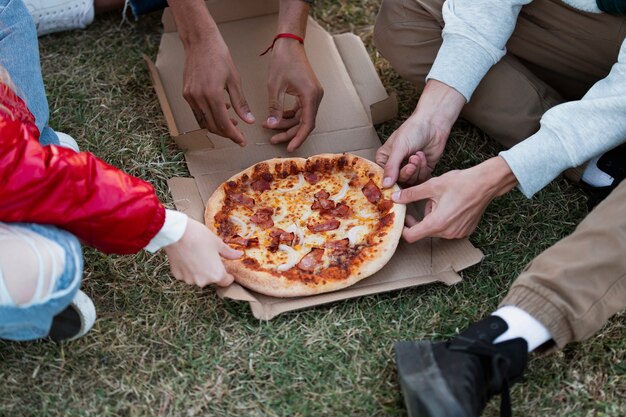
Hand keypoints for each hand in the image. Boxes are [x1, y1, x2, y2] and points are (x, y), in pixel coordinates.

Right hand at [164, 218, 242, 286]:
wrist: (177, 233)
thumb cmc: (200, 237)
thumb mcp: (217, 243)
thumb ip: (229, 253)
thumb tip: (239, 255)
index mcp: (216, 274)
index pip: (225, 281)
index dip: (228, 276)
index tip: (227, 271)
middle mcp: (203, 281)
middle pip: (210, 279)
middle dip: (211, 270)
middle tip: (209, 257)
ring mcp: (189, 279)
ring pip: (197, 277)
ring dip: (199, 270)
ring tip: (197, 255)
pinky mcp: (177, 275)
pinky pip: (186, 274)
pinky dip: (187, 268)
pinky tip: (187, 257)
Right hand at [182, 32, 254, 144]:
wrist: (200, 42)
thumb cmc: (219, 56)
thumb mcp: (235, 80)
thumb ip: (241, 103)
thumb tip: (248, 120)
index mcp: (212, 95)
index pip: (224, 124)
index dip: (234, 135)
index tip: (242, 141)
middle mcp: (198, 98)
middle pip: (213, 126)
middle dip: (227, 133)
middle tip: (238, 135)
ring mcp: (190, 96)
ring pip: (204, 122)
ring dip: (217, 126)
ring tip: (232, 123)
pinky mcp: (186, 94)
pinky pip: (198, 113)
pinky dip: (209, 116)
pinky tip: (221, 110)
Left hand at [264, 38, 322, 151]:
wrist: (289, 43)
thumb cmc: (283, 60)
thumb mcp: (274, 86)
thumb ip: (274, 107)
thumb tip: (272, 124)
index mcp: (310, 95)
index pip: (307, 124)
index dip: (298, 138)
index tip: (290, 148)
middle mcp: (315, 97)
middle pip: (305, 123)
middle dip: (289, 132)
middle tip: (273, 139)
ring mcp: (313, 95)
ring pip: (302, 117)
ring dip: (287, 124)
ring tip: (270, 128)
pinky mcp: (308, 93)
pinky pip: (301, 110)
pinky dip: (290, 116)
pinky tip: (277, 118)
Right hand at [376, 80, 465, 187]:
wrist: (433, 124)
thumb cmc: (412, 130)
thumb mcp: (399, 148)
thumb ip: (391, 167)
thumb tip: (384, 186)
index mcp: (385, 159)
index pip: (384, 178)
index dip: (390, 181)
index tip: (396, 179)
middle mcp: (396, 166)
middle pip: (399, 181)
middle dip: (407, 172)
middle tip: (412, 161)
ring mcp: (410, 169)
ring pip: (411, 182)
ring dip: (416, 169)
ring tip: (418, 155)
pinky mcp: (423, 170)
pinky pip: (422, 179)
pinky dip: (423, 169)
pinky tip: (423, 156)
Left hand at [391, 157, 517, 241]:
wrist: (486, 183)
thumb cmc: (461, 183)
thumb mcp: (432, 186)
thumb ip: (411, 194)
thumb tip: (396, 198)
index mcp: (437, 223)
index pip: (411, 236)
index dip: (403, 227)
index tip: (403, 217)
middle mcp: (448, 233)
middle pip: (424, 231)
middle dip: (420, 218)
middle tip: (422, 201)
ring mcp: (458, 233)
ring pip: (436, 229)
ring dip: (432, 217)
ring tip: (439, 200)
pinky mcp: (465, 231)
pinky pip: (448, 228)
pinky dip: (444, 219)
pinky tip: (449, 204)